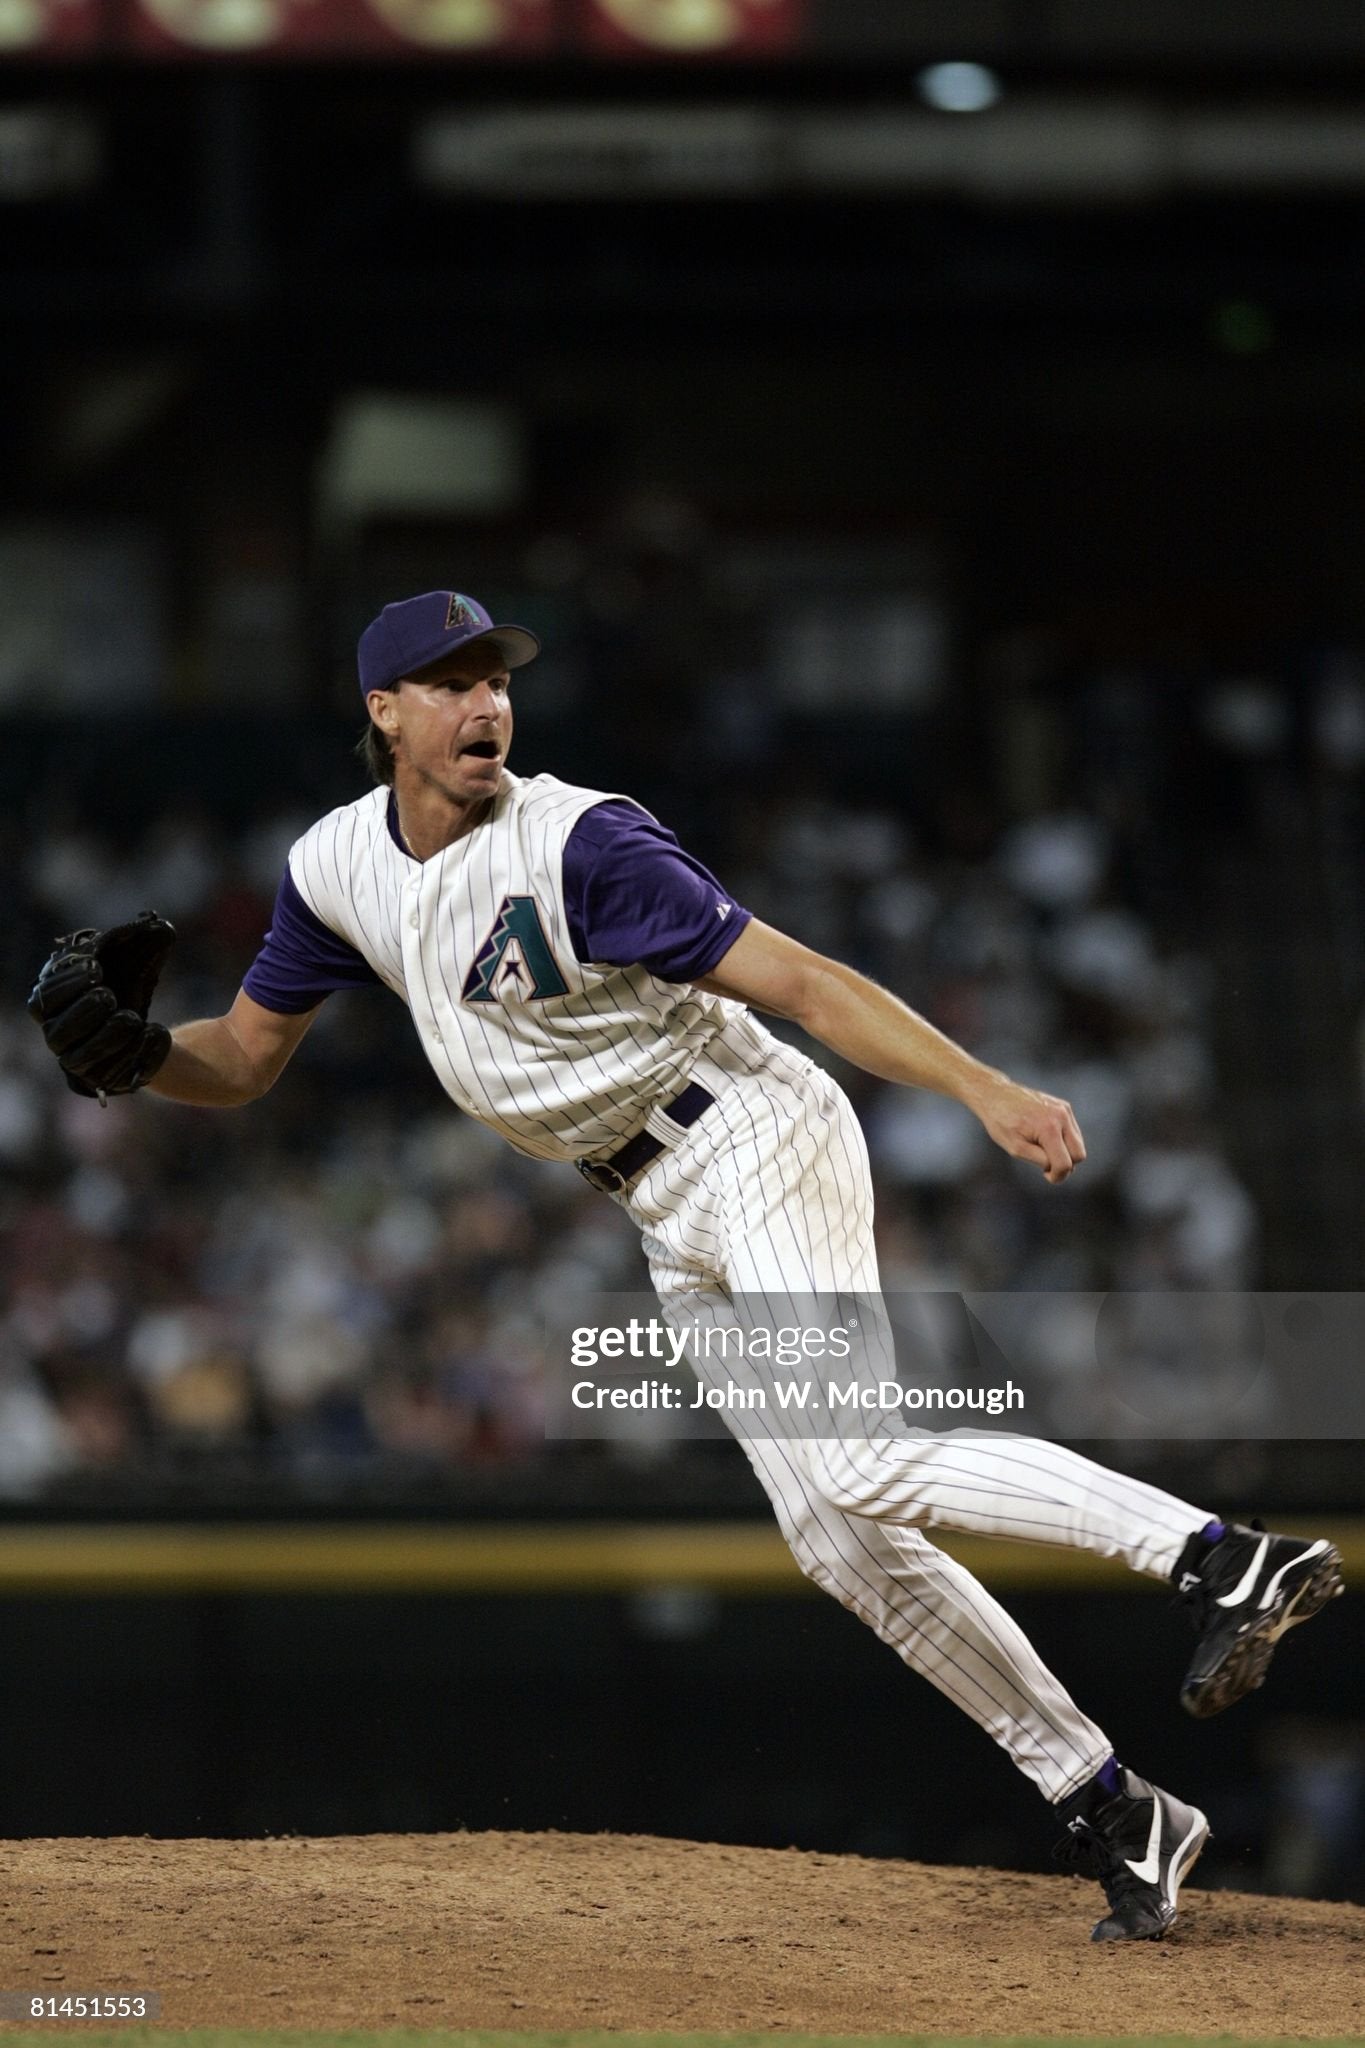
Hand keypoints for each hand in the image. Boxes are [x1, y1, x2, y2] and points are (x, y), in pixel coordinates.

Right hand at [28, 915, 174, 1101]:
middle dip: (82, 1013)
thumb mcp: (136, 956)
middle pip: (58, 1032)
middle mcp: (59, 1036)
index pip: (45, 998)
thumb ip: (143, 938)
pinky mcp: (104, 1081)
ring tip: (132, 1016)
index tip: (96, 968)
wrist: (148, 1028)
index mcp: (53, 1003)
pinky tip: (156, 1031)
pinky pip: (112, 1076)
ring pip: (80, 1059)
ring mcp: (79, 1062)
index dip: (68, 984)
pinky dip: (135, 1054)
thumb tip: (162, 927)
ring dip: (106, 1037)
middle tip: (108, 996)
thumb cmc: (129, 982)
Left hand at [966, 1075, 1086, 1184]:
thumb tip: (1059, 1166)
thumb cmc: (1001, 1122)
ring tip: (1043, 1149)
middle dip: (1065, 1165)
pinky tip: (1045, 1138)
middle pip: (1079, 1155)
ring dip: (1065, 1152)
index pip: (1065, 1164)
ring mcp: (1065, 1110)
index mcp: (1049, 1129)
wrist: (996, 1094)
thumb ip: (1040, 1160)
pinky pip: (1073, 1131)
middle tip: (1046, 1165)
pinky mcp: (1064, 1106)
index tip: (1045, 1175)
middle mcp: (1061, 1117)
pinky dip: (1064, 1140)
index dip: (1057, 1176)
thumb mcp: (1016, 1148)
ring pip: (1078, 1144)